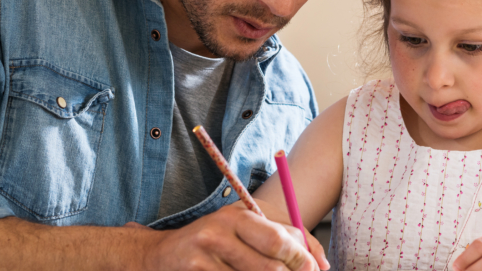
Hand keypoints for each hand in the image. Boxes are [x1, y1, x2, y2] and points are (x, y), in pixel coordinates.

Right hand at [141, 204, 323, 269]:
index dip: (303, 259)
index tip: (314, 270)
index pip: (280, 239)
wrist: (160, 256)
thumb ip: (283, 238)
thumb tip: (321, 264)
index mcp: (236, 215)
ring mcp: (205, 258)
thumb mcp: (243, 228)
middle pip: (270, 268)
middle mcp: (218, 233)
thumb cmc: (213, 242)